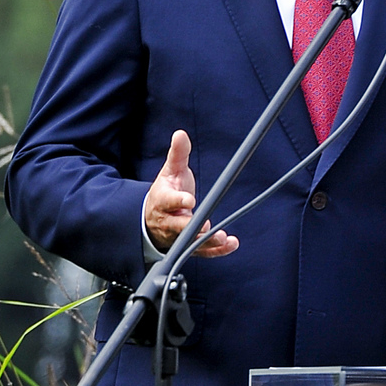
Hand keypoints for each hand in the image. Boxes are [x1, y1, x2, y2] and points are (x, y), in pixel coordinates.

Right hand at [143, 131, 237, 257]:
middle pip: (179, 226)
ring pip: (191, 242)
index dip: (178, 201)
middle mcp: (169, 221)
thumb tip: (181, 134)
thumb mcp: (170, 171)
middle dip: (193, 227)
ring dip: (207, 241)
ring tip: (223, 238)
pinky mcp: (188, 246)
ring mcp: (178, 236)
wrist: (154, 218)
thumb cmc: (166, 191)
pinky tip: (231, 244)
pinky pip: (202, 251)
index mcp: (163, 201)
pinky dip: (217, 250)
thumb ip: (178, 154)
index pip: (169, 201)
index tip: (189, 200)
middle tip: (207, 226)